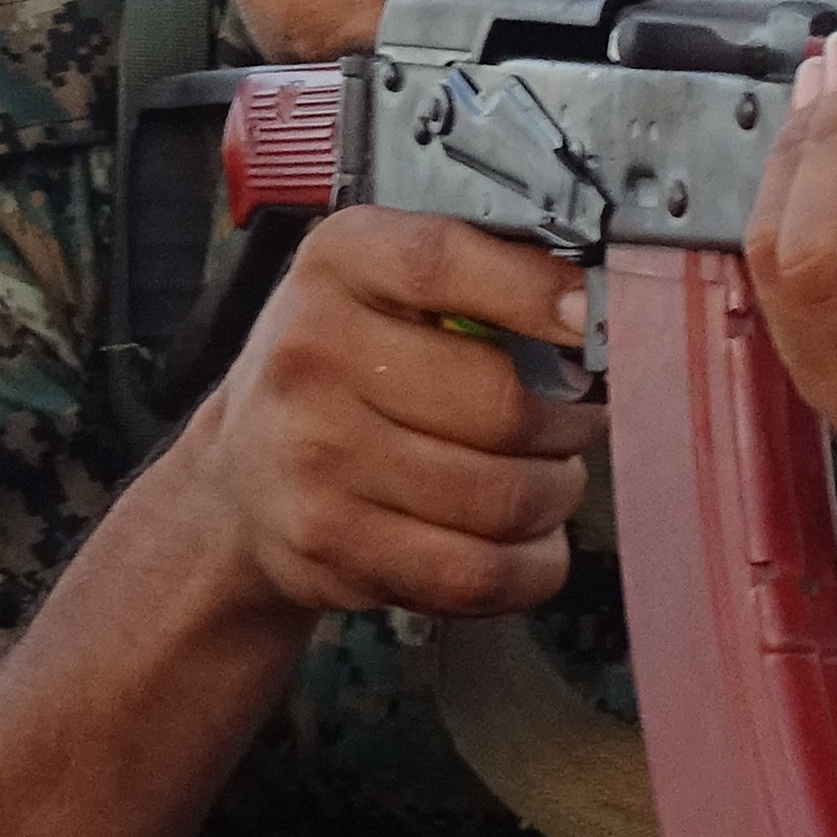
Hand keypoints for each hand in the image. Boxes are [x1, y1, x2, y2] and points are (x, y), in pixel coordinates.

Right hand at [187, 208, 605, 618]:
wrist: (241, 481)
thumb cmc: (342, 372)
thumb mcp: (384, 286)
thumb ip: (482, 274)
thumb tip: (595, 306)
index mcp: (338, 264)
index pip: (442, 264)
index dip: (534, 292)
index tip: (591, 318)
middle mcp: (313, 355)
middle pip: (503, 403)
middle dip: (570, 419)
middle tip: (572, 417)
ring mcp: (318, 458)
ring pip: (506, 498)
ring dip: (555, 493)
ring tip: (543, 476)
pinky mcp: (336, 547)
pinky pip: (480, 573)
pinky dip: (531, 564)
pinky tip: (522, 540)